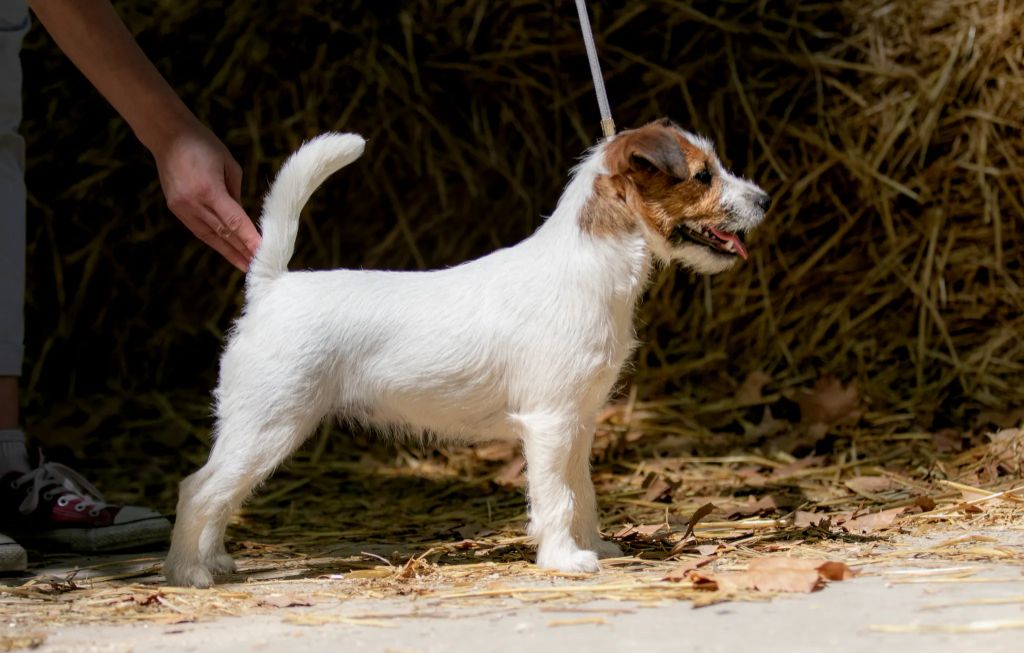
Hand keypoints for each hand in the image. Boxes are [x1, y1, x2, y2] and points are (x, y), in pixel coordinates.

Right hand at [151, 124, 260, 270]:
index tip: (262, 253)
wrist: (168, 136)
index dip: (249, 239)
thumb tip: (241, 218)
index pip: (234, 221)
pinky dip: (214, 241)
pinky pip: (199, 230)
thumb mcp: (228, 165)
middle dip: (242, 250)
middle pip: (223, 233)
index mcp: (209, 189)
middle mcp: (194, 203)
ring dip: (228, 252)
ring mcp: (182, 208)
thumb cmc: (204, 145)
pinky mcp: (176, 209)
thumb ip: (236, 194)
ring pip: (210, 236)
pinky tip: (226, 251)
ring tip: (244, 265)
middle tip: (259, 266)